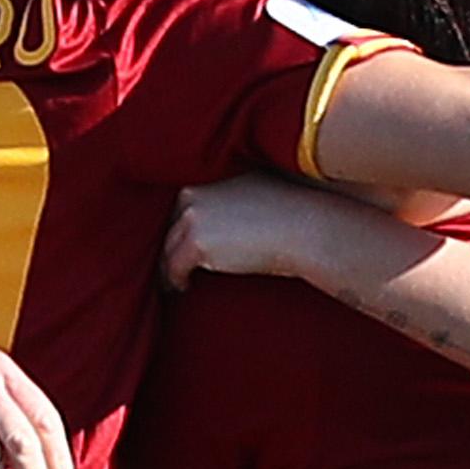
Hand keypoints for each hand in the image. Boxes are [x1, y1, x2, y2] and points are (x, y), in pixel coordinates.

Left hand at [163, 172, 331, 288]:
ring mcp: (191, 218)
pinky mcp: (195, 243)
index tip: (183, 246)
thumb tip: (225, 221)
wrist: (301, 226)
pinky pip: (174, 267)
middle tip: (173, 267)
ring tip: (173, 282)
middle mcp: (192, 196)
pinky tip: (183, 287)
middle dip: (171, 248)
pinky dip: (175, 280)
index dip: (182, 231)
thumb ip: (230, 197)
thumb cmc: (287, 212)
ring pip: (168, 249)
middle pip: (170, 229)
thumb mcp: (252, 190)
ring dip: (169, 266)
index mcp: (204, 181)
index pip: (182, 210)